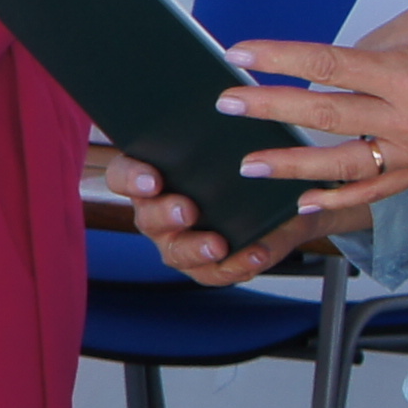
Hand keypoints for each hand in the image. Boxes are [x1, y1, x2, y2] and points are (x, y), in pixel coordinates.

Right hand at [111, 155, 318, 287]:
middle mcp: (156, 212)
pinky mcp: (205, 267)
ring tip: (218, 243)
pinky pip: (212, 272)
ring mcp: (177, 242)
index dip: (132, 179)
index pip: (123, 175)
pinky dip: (233, 266)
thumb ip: (234, 140)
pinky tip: (253, 255)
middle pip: (146, 217)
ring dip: (194, 247)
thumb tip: (241, 134)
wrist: (284, 201)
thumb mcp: (242, 145)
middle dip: (165, 214)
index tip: (152, 180)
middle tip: (186, 210)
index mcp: (151, 176)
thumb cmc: (248, 166)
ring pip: (174, 251)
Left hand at [211, 3, 407, 219]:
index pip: (328, 64)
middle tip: (226, 103)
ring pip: (340, 163)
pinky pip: (373, 190)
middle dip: (268, 108)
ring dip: (290, 164)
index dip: (279, 59)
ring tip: (248, 163)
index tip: (239, 54)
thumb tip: (325, 64)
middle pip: (323, 114)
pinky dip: (337, 199)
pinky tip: (302, 201)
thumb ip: (372, 40)